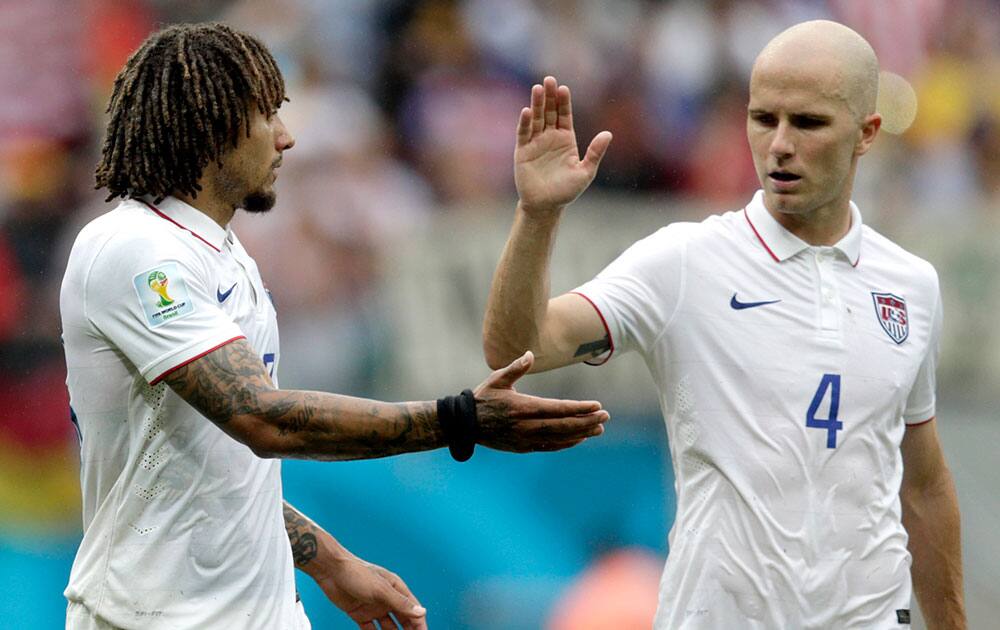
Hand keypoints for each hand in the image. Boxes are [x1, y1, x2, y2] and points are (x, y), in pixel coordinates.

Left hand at [314, 555, 427, 629]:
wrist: (331, 570)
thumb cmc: (356, 572)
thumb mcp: (381, 589)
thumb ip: (401, 603)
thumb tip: (421, 612)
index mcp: (395, 589)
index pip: (412, 610)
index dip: (419, 624)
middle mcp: (386, 599)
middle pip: (402, 619)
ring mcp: (373, 607)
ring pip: (388, 627)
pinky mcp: (360, 614)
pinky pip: (371, 629)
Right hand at [474, 351, 608, 451]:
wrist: (465, 425)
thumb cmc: (482, 398)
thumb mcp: (497, 379)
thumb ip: (516, 367)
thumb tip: (530, 354)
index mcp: (523, 407)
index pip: (558, 408)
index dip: (579, 408)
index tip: (597, 406)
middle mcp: (527, 425)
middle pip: (564, 425)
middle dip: (587, 421)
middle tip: (606, 416)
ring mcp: (525, 438)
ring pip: (560, 438)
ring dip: (581, 433)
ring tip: (599, 428)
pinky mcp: (523, 447)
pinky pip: (550, 446)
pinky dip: (567, 443)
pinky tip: (579, 438)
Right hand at [514, 75, 611, 212]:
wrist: (546, 206)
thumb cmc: (566, 191)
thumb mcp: (585, 172)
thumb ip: (595, 153)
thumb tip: (609, 134)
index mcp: (566, 139)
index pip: (564, 115)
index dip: (563, 102)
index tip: (563, 88)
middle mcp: (550, 137)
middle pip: (549, 112)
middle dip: (549, 97)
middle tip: (549, 80)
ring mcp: (535, 143)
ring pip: (536, 119)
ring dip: (536, 104)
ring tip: (537, 88)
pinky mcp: (522, 151)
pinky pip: (524, 134)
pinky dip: (525, 123)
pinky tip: (527, 111)